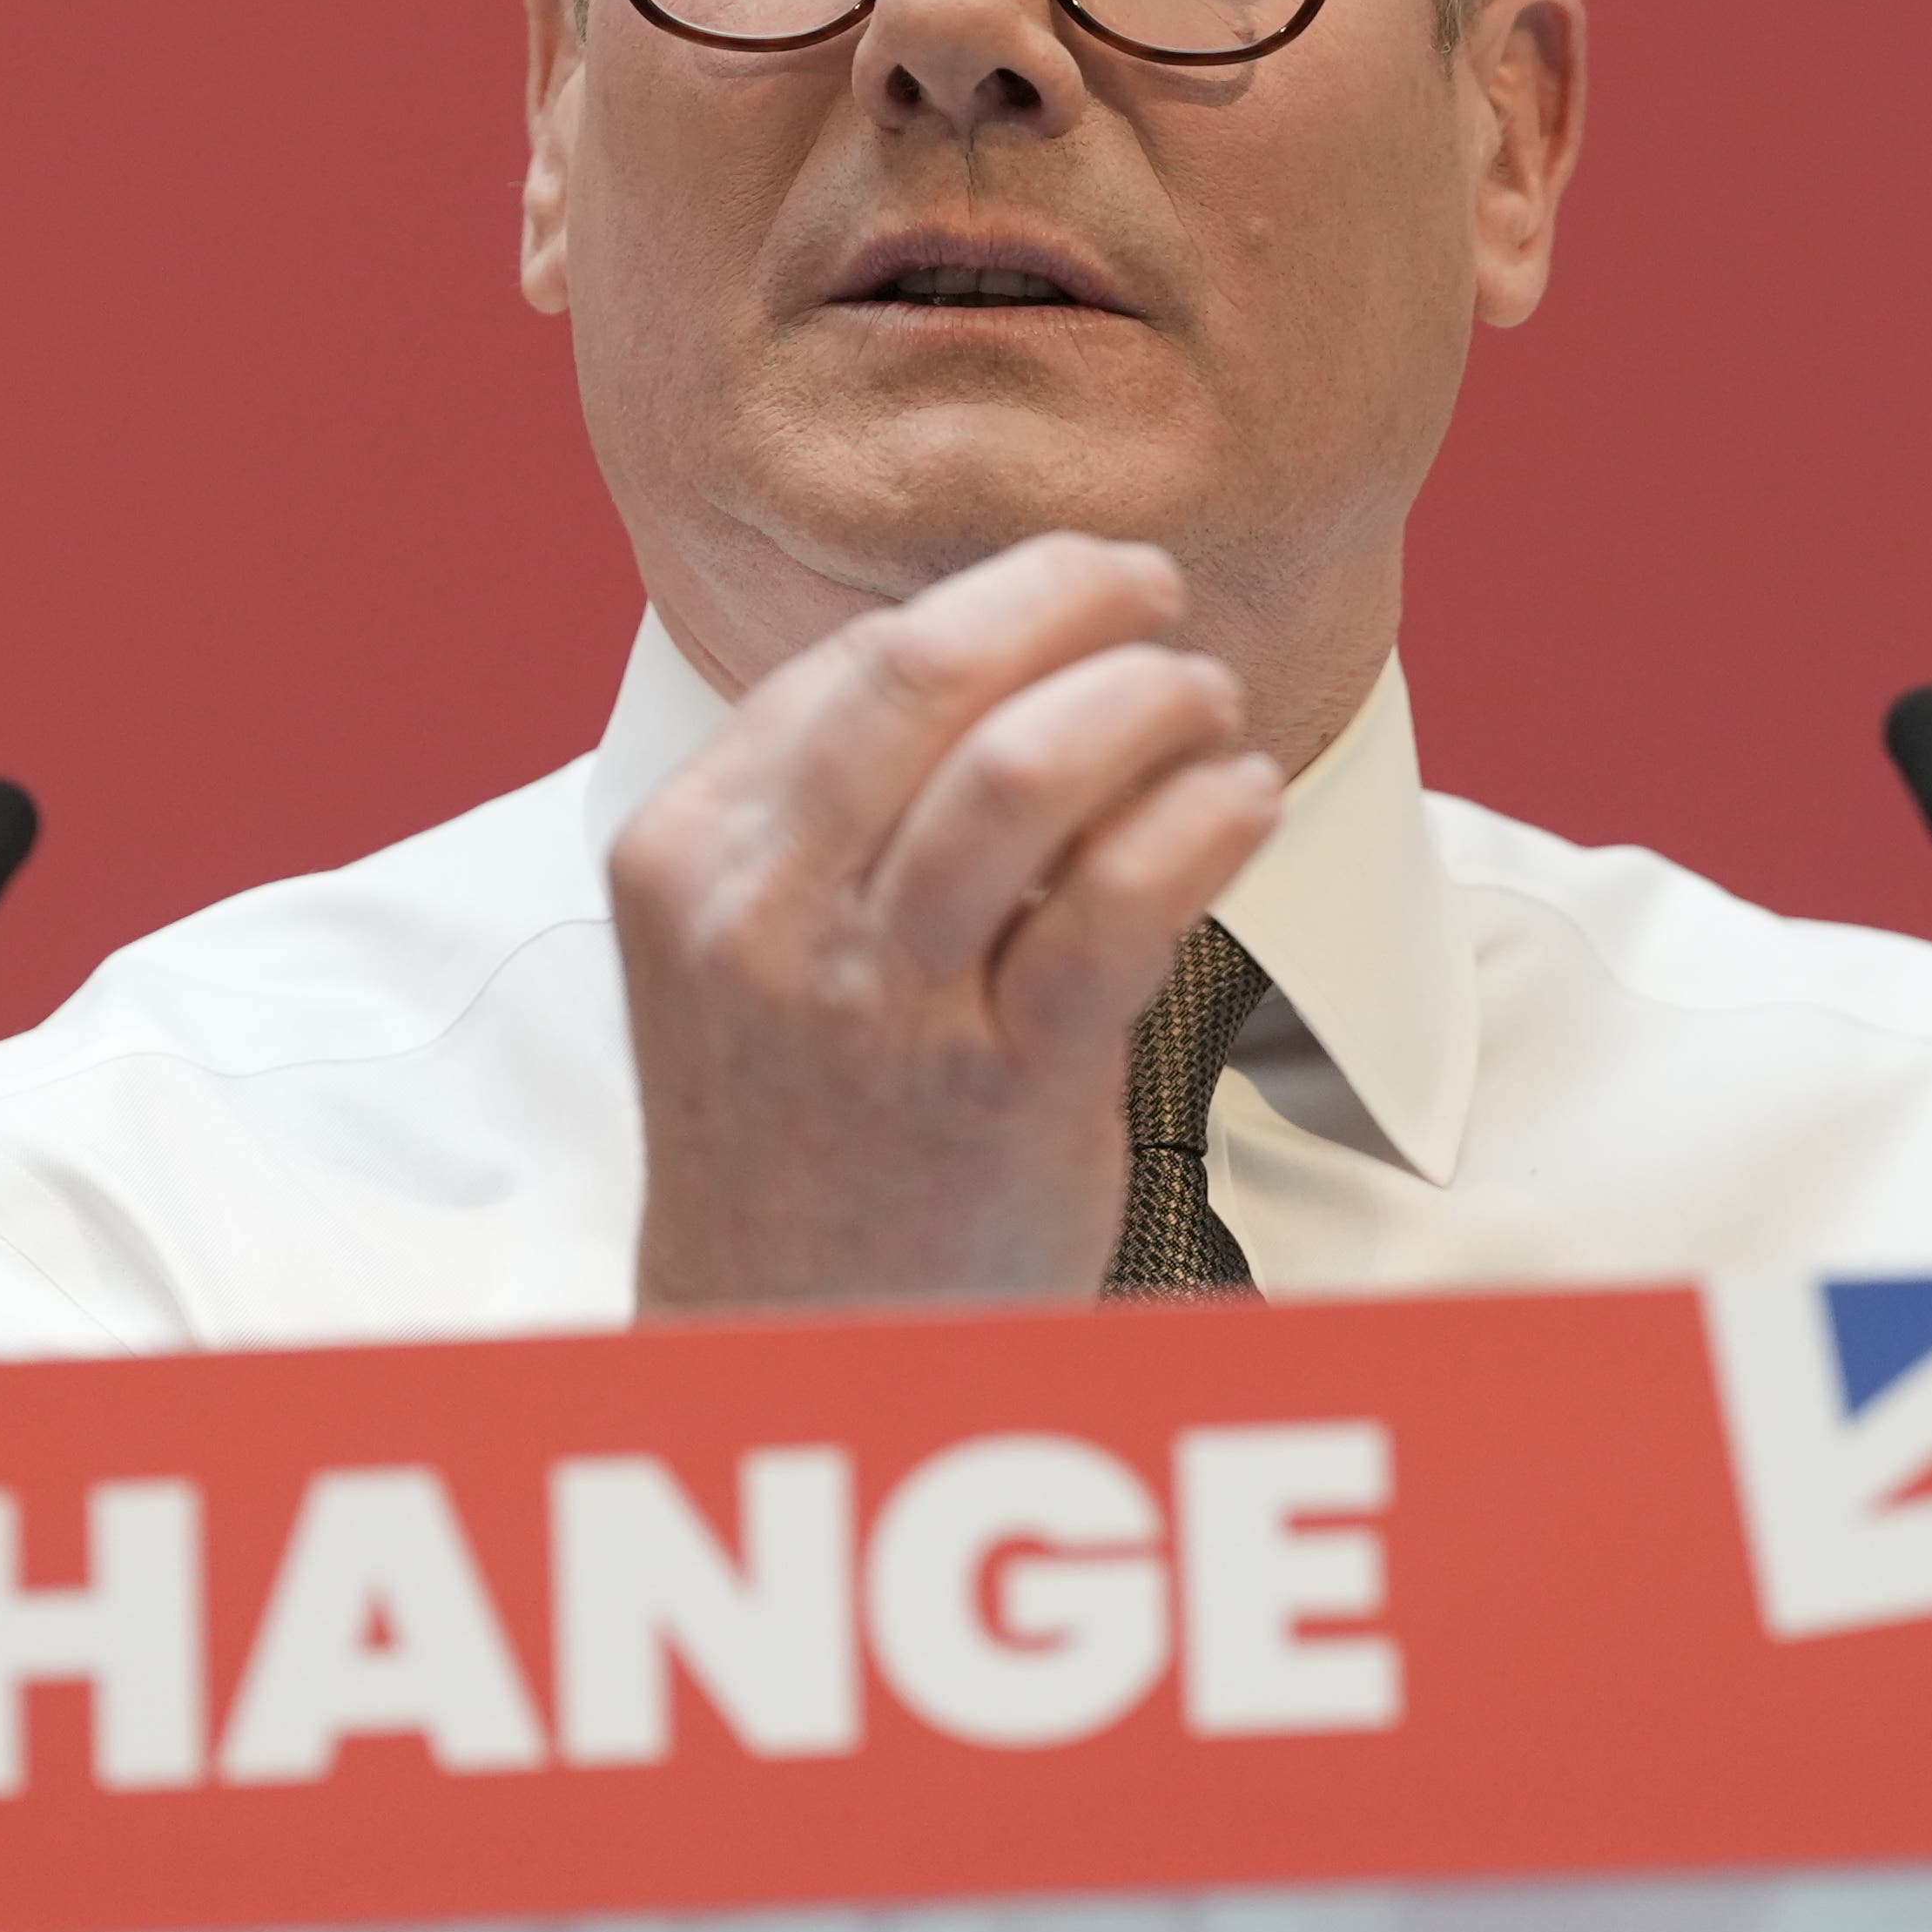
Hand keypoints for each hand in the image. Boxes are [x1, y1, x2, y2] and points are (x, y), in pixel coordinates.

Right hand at [614, 534, 1285, 1308]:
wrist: (790, 1340)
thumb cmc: (800, 1126)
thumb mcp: (746, 944)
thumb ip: (831, 807)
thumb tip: (1000, 647)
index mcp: (690, 855)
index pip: (855, 659)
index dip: (997, 600)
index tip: (1080, 592)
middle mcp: (764, 918)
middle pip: (928, 673)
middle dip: (1072, 601)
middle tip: (1156, 599)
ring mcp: (876, 1007)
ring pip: (1024, 772)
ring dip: (1149, 701)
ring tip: (1204, 706)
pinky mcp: (999, 1090)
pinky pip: (1118, 907)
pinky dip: (1203, 823)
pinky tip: (1241, 805)